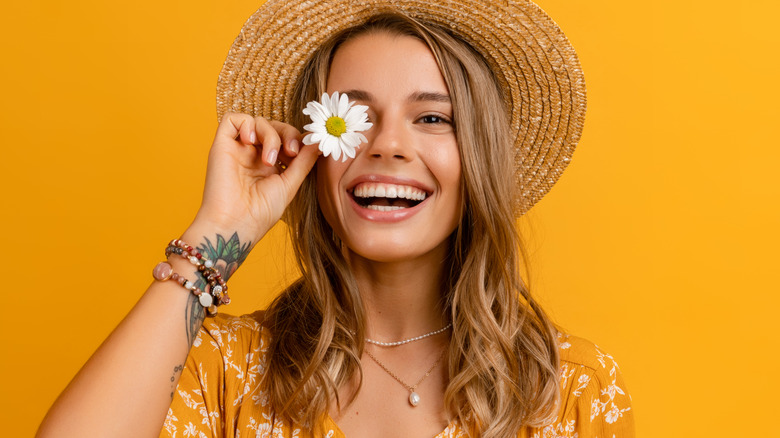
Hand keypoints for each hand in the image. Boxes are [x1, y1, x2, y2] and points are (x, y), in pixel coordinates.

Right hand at [188, 113, 319, 244]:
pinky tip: (250, 141)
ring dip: (270, 135)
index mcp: (269, 165)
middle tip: (292, 152)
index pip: (286, 139)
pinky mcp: (222, 145)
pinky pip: (233, 119)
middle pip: (274, 127)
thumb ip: (304, 161)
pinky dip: (246, 124)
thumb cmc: (261, 212)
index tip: (306, 151)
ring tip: (269, 160)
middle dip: (287, 134)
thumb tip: (319, 142)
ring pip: (258, 122)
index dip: (297, 140)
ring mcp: (238, 149)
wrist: (236, 223)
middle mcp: (253, 155)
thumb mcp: (290, 183)